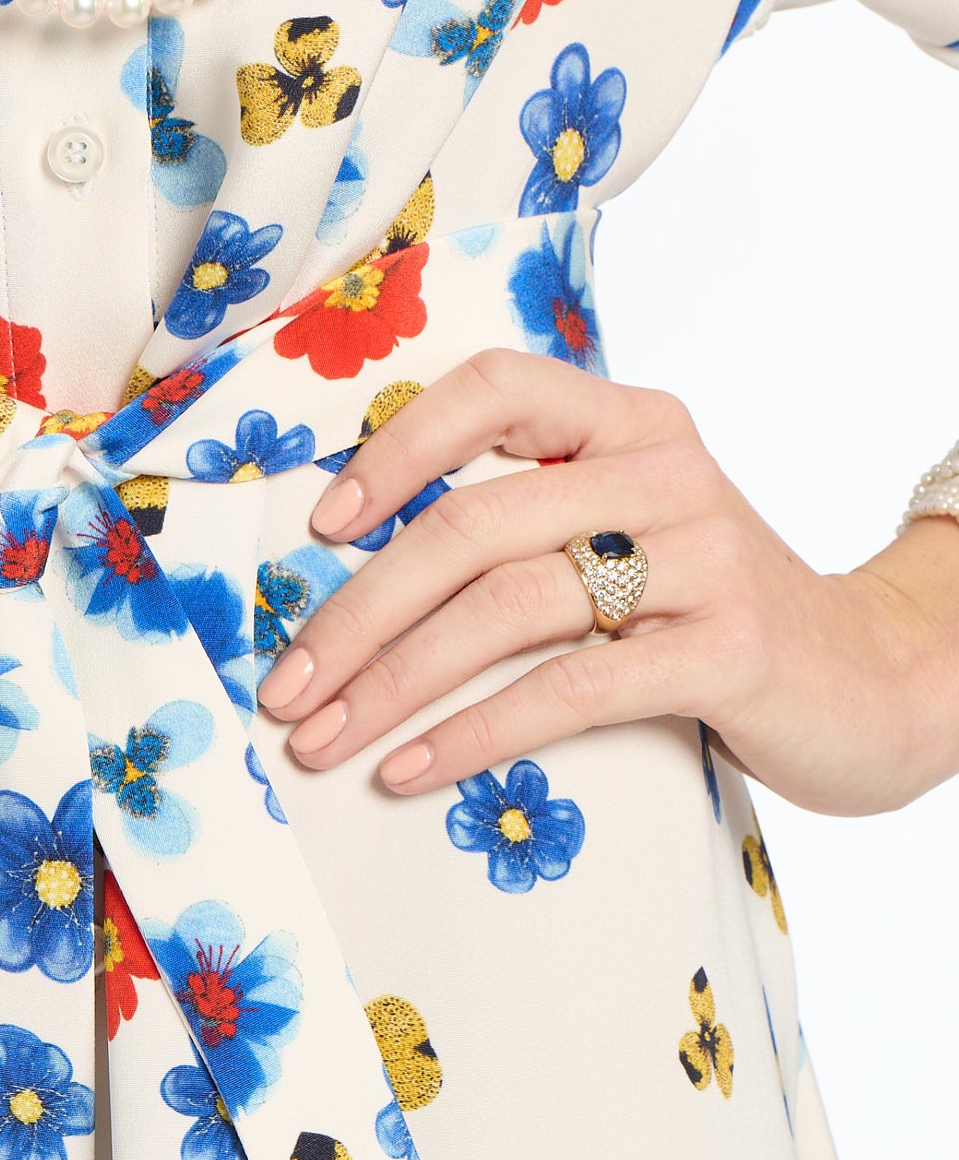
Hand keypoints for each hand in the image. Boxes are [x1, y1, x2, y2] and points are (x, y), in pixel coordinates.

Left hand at [257, 348, 958, 816]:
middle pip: (470, 524)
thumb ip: (533, 522)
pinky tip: (410, 771)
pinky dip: (473, 735)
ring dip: (392, 683)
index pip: (494, 388)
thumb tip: (362, 568)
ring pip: (505, 608)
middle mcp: (665, 472)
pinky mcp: (725, 651)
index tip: (323, 527)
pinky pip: (568, 690)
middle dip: (357, 613)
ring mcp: (702, 558)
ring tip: (323, 740)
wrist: (873, 680)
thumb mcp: (630, 537)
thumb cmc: (713, 617)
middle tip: (285, 687)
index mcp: (631, 423)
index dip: (396, 449)